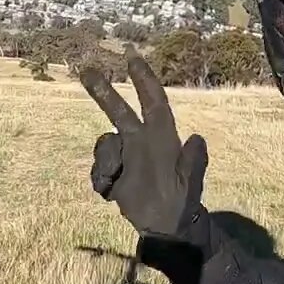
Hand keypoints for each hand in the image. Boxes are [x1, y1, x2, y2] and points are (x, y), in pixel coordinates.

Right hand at [79, 46, 207, 238]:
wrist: (165, 226)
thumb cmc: (182, 203)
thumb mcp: (190, 185)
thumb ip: (193, 162)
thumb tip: (197, 137)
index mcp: (162, 137)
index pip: (153, 102)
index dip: (144, 79)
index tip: (133, 57)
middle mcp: (141, 140)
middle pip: (119, 110)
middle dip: (103, 90)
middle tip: (86, 70)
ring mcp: (125, 155)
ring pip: (104, 145)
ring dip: (105, 163)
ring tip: (114, 182)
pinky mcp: (112, 172)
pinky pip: (97, 168)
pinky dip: (101, 179)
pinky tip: (111, 193)